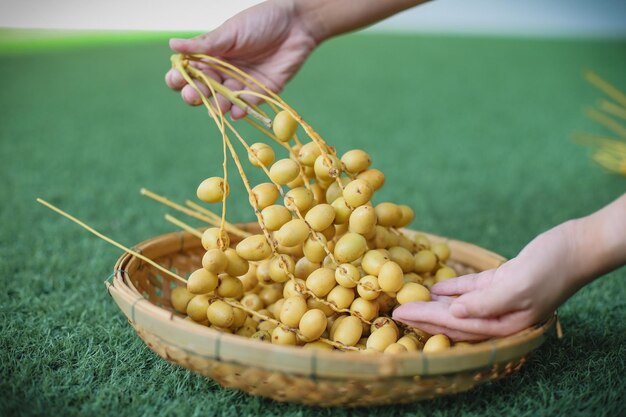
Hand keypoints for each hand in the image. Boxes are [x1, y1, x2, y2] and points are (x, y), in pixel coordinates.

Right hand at [165, 0, 318, 118]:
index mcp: (211, 56)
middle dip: (196, 94)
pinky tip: (236, 112)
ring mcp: (241, 84)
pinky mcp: (260, 93)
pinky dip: (241, 110)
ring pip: (223, 101)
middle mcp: (223, 72)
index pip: (189, 71)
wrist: (297, 25)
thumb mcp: (231, 31)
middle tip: (193, 95)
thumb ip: (205, 44)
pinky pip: (247, 106)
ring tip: (216, 106)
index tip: (176, 78)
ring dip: (218, 105)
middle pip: (203, 90)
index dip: (180, 77)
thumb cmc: (261, 22)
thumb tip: (172, 45)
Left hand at [393, 222, 579, 340]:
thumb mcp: (519, 285)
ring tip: (410, 300)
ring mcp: (503, 299)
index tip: (400, 314)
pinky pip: (473, 288)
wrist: (580, 245)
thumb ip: (486, 303)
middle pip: (455, 319)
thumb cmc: (552, 266)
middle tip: (395, 310)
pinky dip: (454, 288)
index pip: (457, 325)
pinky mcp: (505, 281)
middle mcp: (503, 316)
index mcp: (507, 324)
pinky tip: (435, 287)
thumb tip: (454, 314)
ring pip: (462, 305)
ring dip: (436, 303)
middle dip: (425, 315)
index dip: (426, 320)